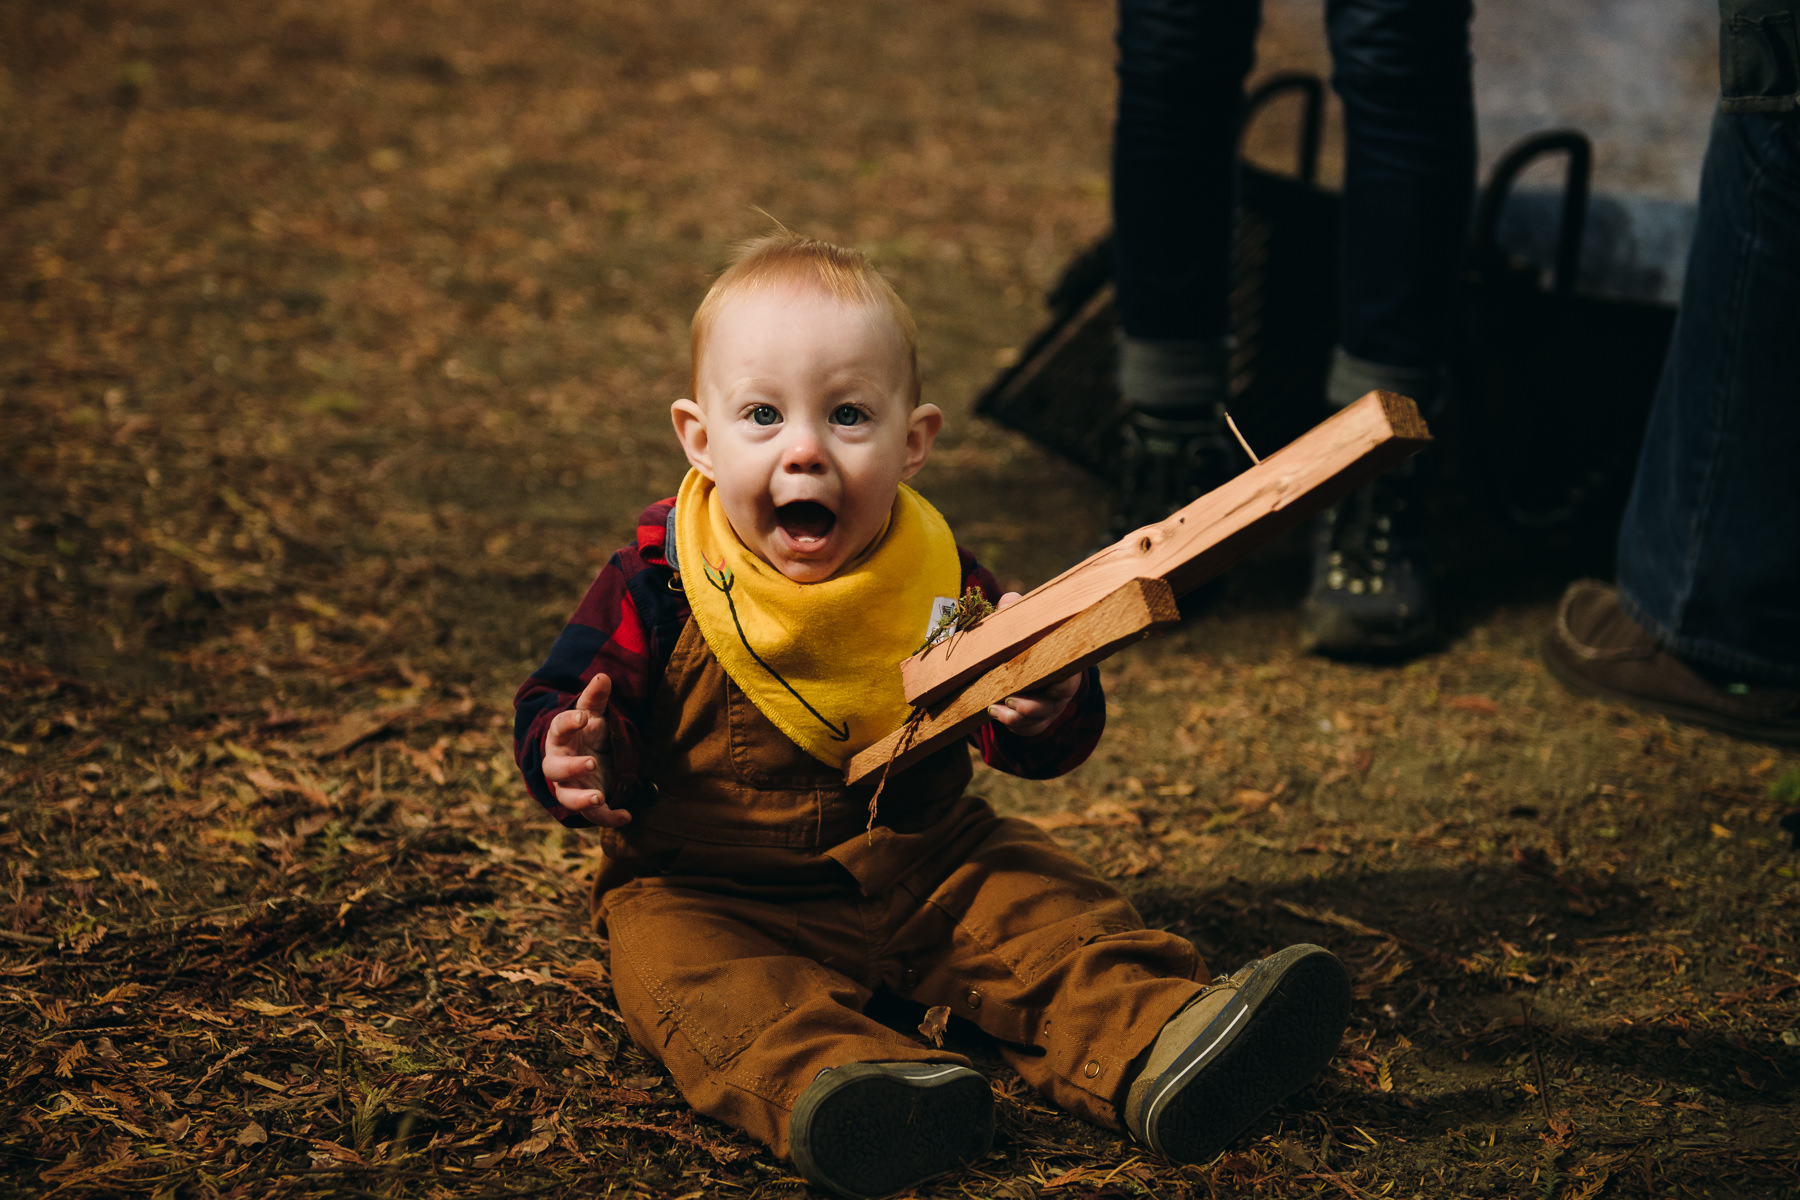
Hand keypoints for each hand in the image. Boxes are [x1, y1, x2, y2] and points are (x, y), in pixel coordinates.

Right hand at [542, 674, 628, 827]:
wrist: (587, 758)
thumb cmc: (587, 734)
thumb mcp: (593, 715)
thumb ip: (596, 698)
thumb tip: (603, 676)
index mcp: (560, 739)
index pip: (558, 729)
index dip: (568, 722)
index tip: (582, 717)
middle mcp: (560, 765)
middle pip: (555, 769)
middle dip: (571, 767)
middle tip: (591, 762)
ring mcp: (571, 786)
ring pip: (567, 797)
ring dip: (581, 799)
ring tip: (600, 796)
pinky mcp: (587, 803)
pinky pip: (594, 815)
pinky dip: (609, 818)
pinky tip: (627, 816)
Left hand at [986, 592, 1080, 738]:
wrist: (1027, 662)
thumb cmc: (1028, 641)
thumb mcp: (1025, 625)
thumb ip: (1017, 612)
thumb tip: (1008, 599)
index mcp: (1064, 666)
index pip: (1069, 676)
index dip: (1059, 682)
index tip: (1040, 679)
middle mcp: (1062, 691)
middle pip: (1053, 704)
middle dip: (1032, 705)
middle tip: (1009, 698)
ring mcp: (1050, 709)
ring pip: (1038, 720)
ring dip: (1015, 716)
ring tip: (994, 708)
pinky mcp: (1036, 721)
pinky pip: (1027, 730)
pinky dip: (1010, 724)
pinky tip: (993, 712)